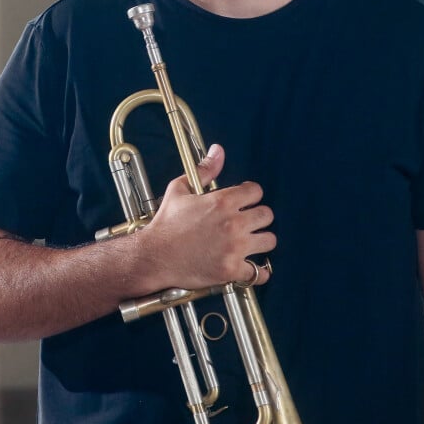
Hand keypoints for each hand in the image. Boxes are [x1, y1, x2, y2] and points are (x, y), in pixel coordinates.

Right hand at [141, 144, 275, 290]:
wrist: (154, 256)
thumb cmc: (166, 224)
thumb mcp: (180, 189)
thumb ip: (204, 170)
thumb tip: (218, 151)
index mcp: (222, 202)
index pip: (256, 192)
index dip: (250, 195)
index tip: (244, 201)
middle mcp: (233, 223)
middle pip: (267, 215)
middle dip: (258, 216)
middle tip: (248, 222)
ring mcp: (234, 248)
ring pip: (269, 240)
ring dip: (261, 241)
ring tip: (250, 242)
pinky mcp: (231, 270)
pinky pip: (258, 273)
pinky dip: (257, 272)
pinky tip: (251, 267)